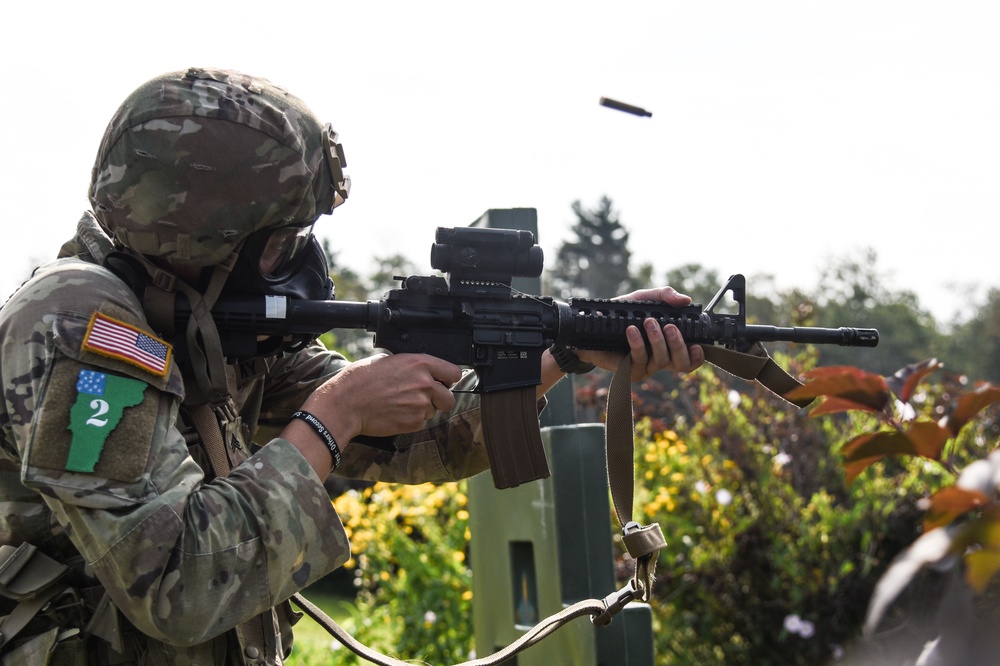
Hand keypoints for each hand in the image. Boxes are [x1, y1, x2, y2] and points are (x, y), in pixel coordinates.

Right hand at [302, 353, 461, 440]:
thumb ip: (411, 366)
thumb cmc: (360, 380)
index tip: (444, 381)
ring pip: (434, 411)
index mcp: (420, 363)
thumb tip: (422, 371)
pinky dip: (412, 420)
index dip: (449, 378)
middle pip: (449, 397)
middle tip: (423, 397)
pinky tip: (396, 413)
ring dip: (423, 409)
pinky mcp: (414, 423)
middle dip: (439, 398)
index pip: (454, 372)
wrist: (346, 404)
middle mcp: (425, 384)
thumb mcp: (388, 360)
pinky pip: (422, 422)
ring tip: (401, 404)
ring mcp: (421, 405)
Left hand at [576, 286, 704, 380]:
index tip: (698, 344)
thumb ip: (664, 296)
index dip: (698, 356)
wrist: (592, 324)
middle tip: (669, 327)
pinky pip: (639, 360)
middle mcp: (659, 358)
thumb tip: (686, 300)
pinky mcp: (628, 370)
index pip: (690, 358)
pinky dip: (637, 343)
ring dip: (657, 340)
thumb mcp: (644, 299)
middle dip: (678, 345)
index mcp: (668, 345)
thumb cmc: (622, 313)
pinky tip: (631, 330)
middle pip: (680, 363)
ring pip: (661, 361)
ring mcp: (644, 366)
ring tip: (648, 322)